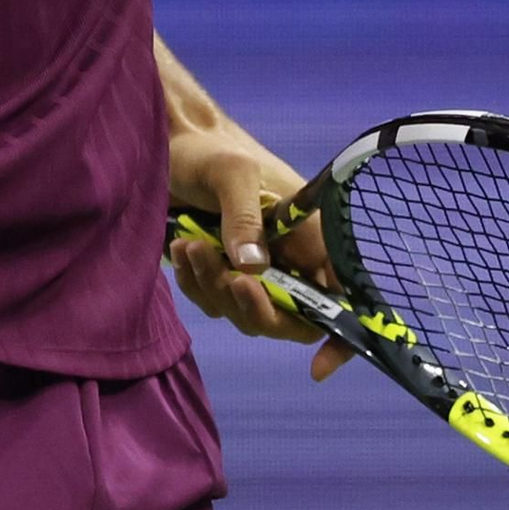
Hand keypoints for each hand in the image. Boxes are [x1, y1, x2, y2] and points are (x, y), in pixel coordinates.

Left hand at [167, 126, 354, 382]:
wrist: (167, 141)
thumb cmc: (209, 149)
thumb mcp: (230, 173)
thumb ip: (244, 218)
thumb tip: (254, 270)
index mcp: (309, 234)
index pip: (341, 295)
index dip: (339, 336)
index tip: (317, 368)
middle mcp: (288, 257)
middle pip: (289, 319)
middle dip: (255, 308)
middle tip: (229, 278)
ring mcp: (254, 268)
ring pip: (246, 314)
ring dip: (216, 290)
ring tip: (190, 247)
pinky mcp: (221, 271)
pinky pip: (214, 304)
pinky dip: (196, 287)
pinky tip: (180, 252)